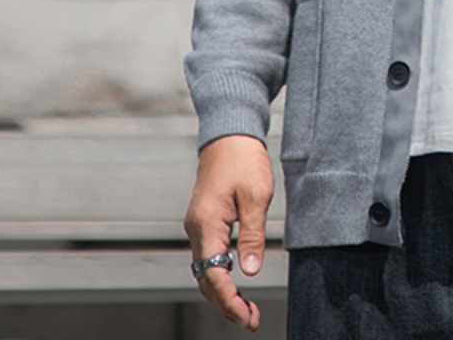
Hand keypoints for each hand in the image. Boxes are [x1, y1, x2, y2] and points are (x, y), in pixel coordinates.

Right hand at [183, 134, 273, 330]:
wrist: (230, 133)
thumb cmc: (243, 160)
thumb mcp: (255, 196)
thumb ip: (252, 235)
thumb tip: (250, 270)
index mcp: (206, 225)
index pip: (214, 276)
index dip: (230, 301)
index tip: (247, 316)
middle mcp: (197, 229)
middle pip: (205, 279)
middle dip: (226, 304)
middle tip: (250, 320)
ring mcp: (198, 225)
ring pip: (205, 269)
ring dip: (223, 291)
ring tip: (245, 308)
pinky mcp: (204, 220)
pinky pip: (208, 255)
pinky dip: (220, 274)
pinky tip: (236, 280)